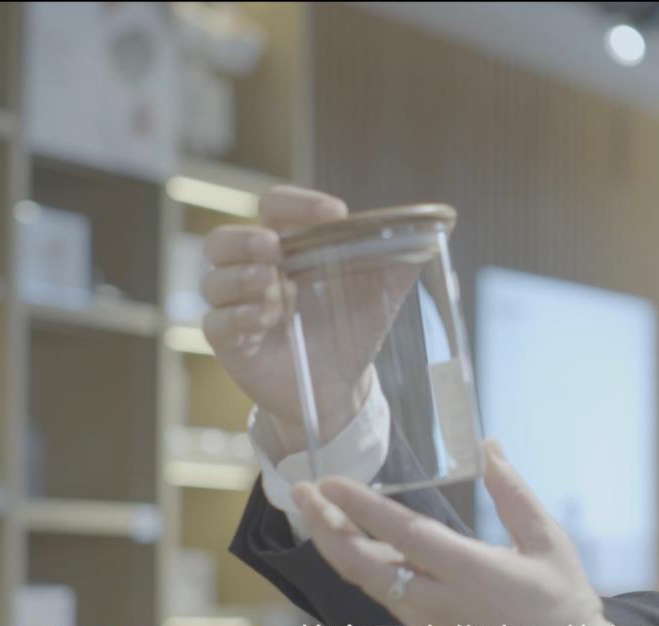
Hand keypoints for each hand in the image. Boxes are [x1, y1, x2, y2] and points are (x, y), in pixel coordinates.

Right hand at [200, 187, 419, 450]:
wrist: (343, 388)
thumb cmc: (354, 328)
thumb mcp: (382, 291)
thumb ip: (402, 256)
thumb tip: (443, 222)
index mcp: (288, 246)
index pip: (275, 206)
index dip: (297, 203)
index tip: (333, 213)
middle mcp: (254, 270)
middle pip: (224, 239)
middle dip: (245, 238)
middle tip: (275, 246)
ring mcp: (238, 306)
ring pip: (214, 279)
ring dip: (240, 276)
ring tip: (272, 283)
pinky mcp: (230, 342)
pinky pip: (216, 322)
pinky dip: (237, 316)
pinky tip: (264, 318)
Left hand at [291, 439, 610, 625]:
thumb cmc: (567, 605)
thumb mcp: (549, 541)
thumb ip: (513, 493)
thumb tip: (489, 447)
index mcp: (471, 572)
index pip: (401, 534)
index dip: (360, 507)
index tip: (329, 483)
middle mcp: (440, 605)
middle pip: (364, 568)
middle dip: (326, 529)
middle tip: (302, 496)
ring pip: (373, 588)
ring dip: (343, 552)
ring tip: (324, 519)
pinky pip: (393, 605)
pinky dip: (371, 575)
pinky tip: (366, 555)